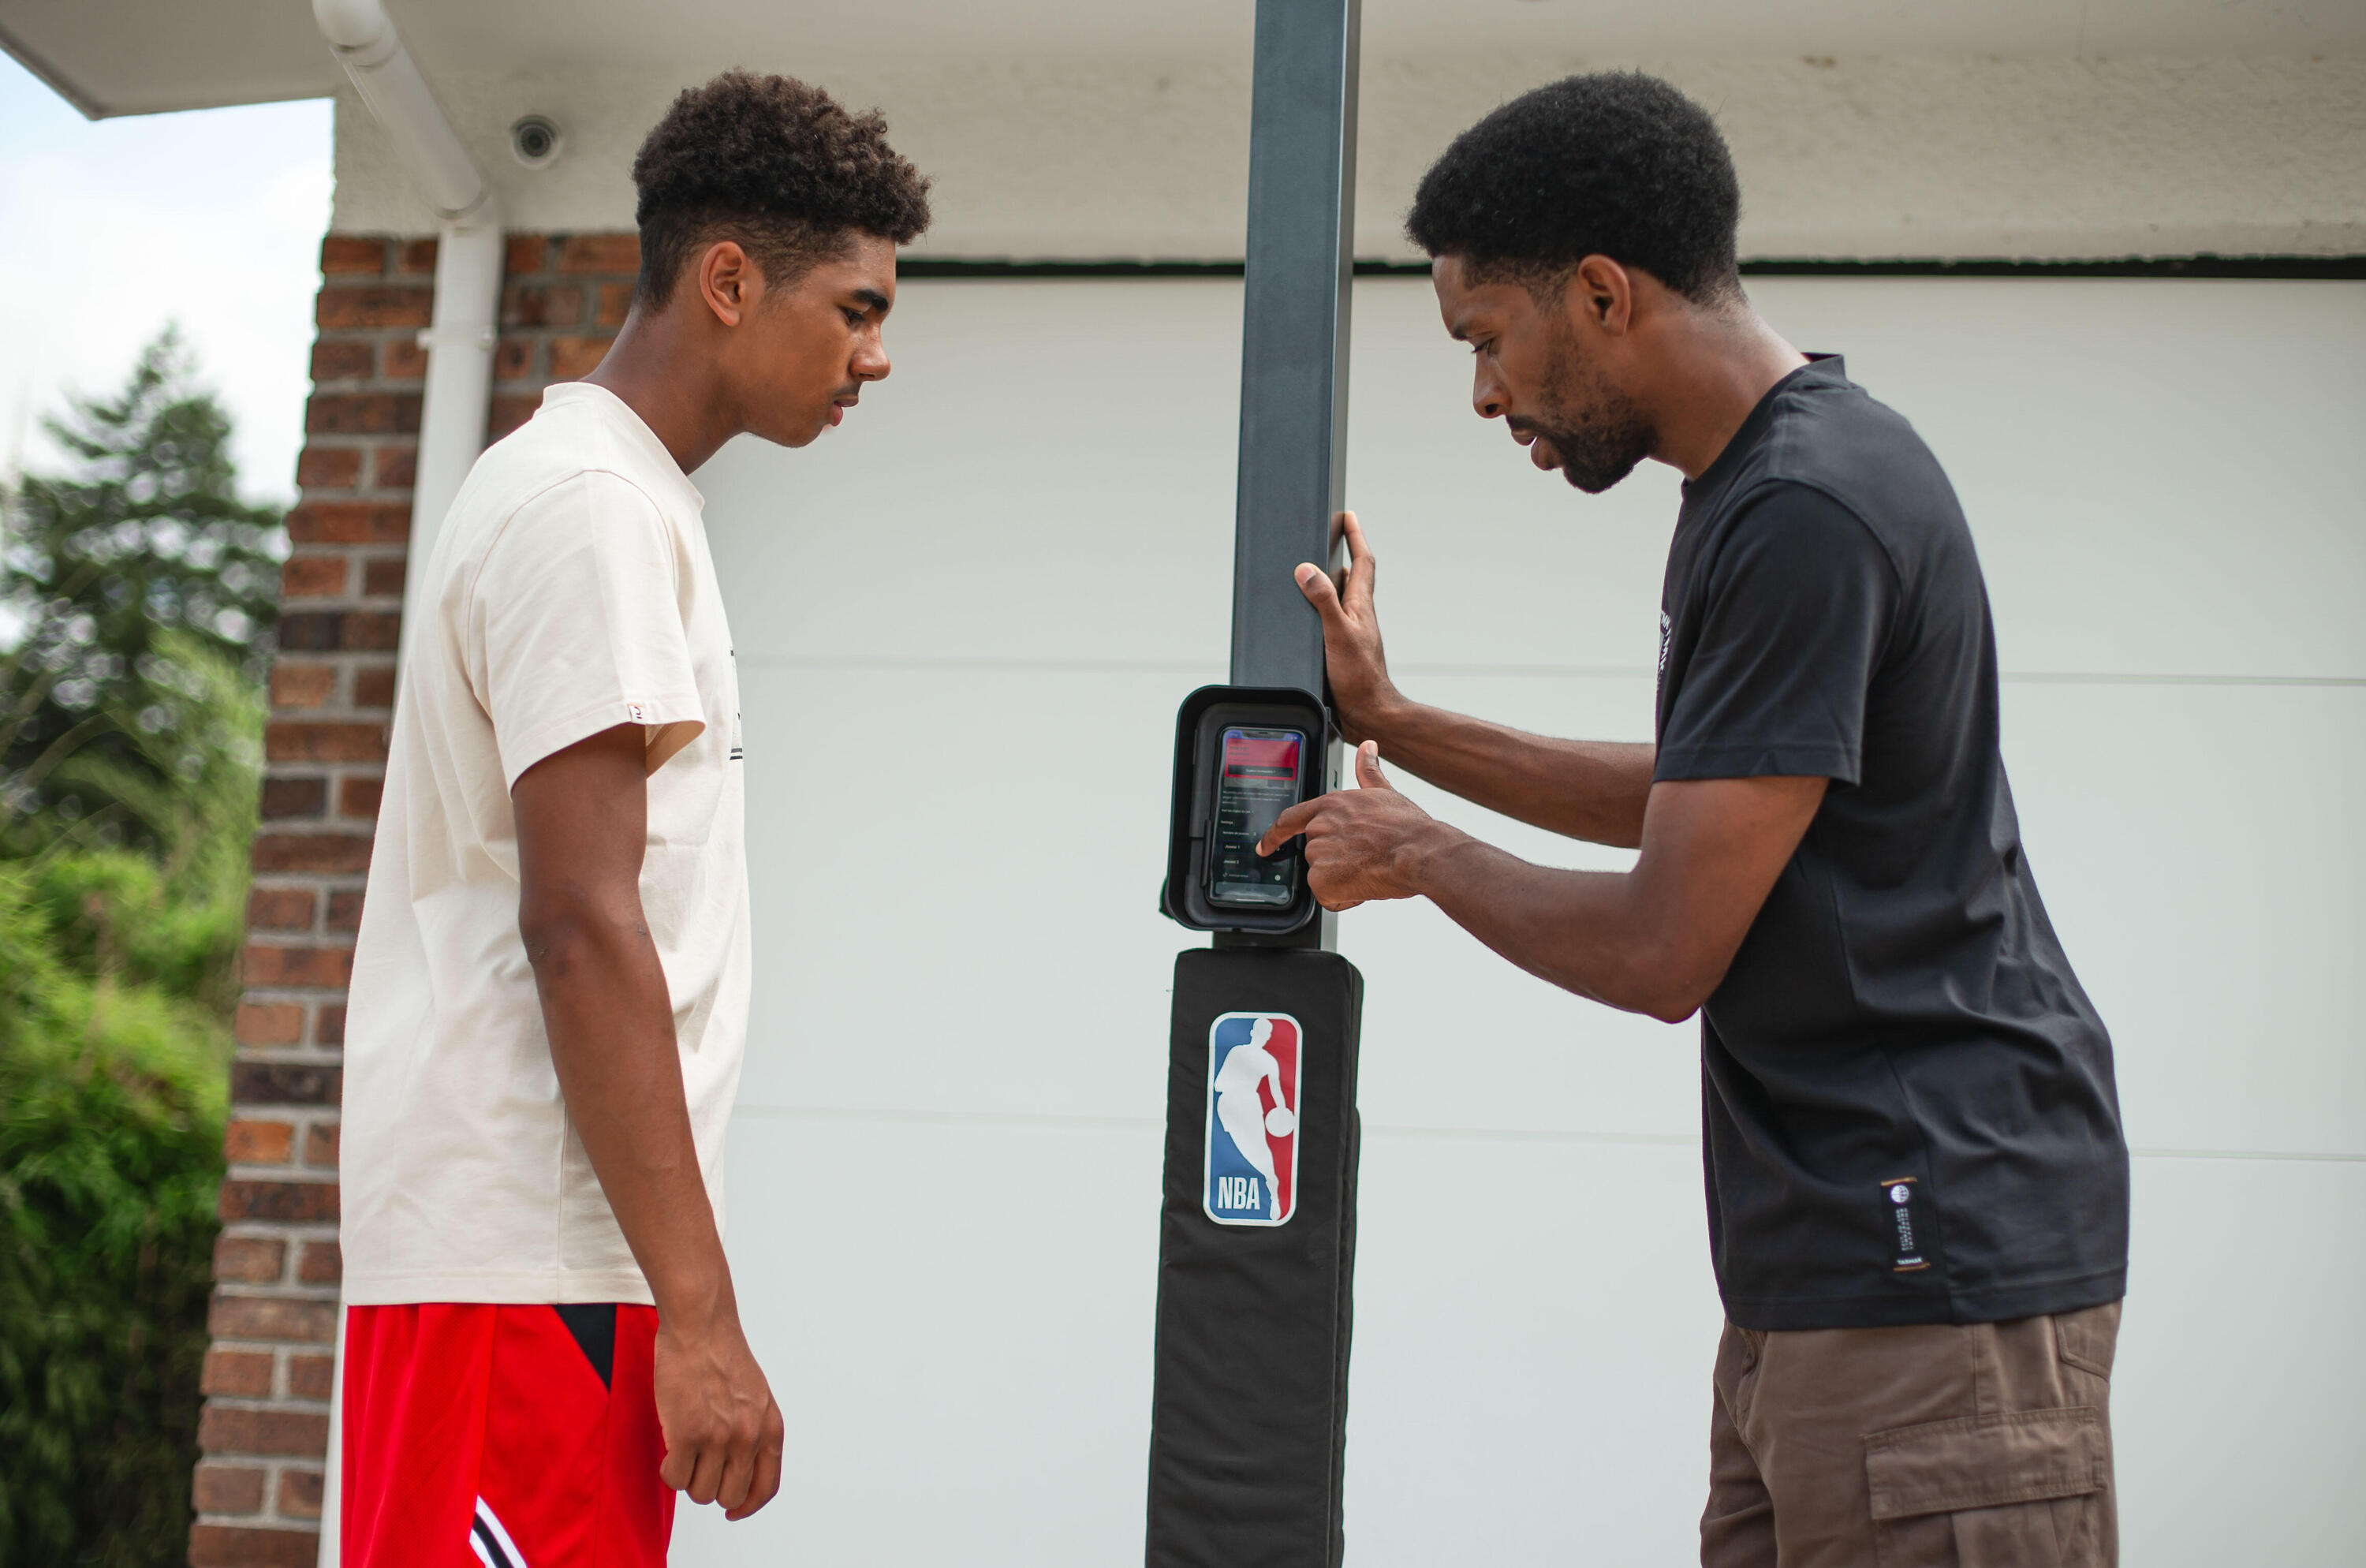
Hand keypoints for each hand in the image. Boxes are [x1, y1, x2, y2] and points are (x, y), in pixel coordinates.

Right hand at [654, 1308, 784, 1521]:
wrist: (700, 1326)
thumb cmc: (721, 1356)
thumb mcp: (756, 1396)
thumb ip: (752, 1432)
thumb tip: (738, 1471)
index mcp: (770, 1428)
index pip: (766, 1487)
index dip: (747, 1506)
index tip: (732, 1511)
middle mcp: (749, 1436)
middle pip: (730, 1496)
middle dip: (711, 1487)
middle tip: (698, 1463)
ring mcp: (719, 1437)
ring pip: (700, 1493)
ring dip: (688, 1477)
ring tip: (684, 1447)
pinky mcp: (688, 1434)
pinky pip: (674, 1479)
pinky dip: (668, 1469)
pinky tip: (670, 1446)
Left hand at [1257, 741, 1451, 911]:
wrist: (1420, 851)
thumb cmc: (1407, 827)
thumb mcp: (1385, 792)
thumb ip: (1368, 771)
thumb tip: (1367, 748)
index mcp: (1331, 804)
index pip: (1290, 819)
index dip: (1275, 835)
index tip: (1265, 845)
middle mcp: (1319, 826)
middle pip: (1315, 852)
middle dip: (1336, 861)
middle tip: (1366, 858)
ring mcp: (1318, 853)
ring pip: (1323, 876)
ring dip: (1343, 880)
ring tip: (1371, 869)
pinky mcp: (1322, 880)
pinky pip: (1329, 898)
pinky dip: (1346, 898)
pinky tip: (1367, 884)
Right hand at [1295, 511, 1397, 744]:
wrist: (1368, 713)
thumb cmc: (1359, 678)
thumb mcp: (1337, 633)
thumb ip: (1322, 600)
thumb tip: (1307, 569)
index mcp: (1360, 606)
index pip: (1362, 561)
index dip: (1356, 536)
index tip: (1349, 516)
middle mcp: (1358, 616)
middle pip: (1353, 576)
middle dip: (1345, 552)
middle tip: (1334, 535)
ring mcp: (1351, 633)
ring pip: (1341, 599)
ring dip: (1332, 581)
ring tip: (1317, 568)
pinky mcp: (1342, 650)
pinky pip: (1331, 620)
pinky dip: (1322, 609)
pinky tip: (1309, 617)